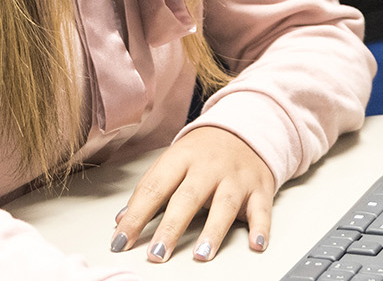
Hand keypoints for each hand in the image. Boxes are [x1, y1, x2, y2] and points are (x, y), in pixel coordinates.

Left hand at [110, 126, 274, 262]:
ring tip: (201, 254)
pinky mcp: (259, 188)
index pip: (154, 187)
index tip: (121, 241)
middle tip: (157, 253)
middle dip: (171, 227)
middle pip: (188, 197)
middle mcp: (209, 167)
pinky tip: (256, 245)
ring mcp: (236, 178)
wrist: (247, 129)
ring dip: (213, 231)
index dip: (136, 215)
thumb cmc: (204, 151)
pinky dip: (261, 228)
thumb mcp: (173, 160)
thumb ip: (149, 188)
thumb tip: (121, 219)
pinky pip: (262, 210)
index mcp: (182, 157)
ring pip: (225, 204)